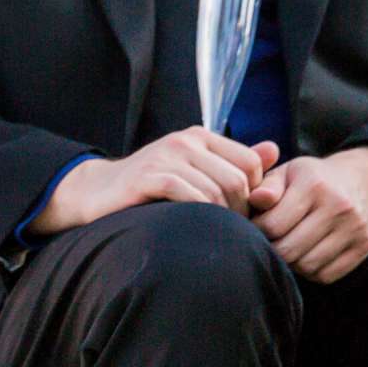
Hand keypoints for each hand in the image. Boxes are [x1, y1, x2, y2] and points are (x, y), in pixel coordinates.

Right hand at [32, 128, 279, 235]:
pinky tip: (191, 225)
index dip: (254, 191)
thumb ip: (232, 161)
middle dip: (241, 208)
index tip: (241, 212)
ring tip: (212, 230)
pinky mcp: (150, 176)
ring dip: (221, 216)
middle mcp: (185, 141)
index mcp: (199, 136)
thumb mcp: (191, 169)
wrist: (94, 192)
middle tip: (230, 228)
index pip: (251, 162)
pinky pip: (191, 196)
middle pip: (239, 178)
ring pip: (217, 190)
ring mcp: (166, 157)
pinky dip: (198, 215)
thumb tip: (273, 150)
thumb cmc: (146, 187)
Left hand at [246, 148, 367, 283]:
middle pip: (289, 251)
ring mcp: (355, 227)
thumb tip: (256, 199)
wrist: (360, 181)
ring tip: (288, 246)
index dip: (257, 230)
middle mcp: (339, 206)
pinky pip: (326, 275)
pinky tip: (307, 254)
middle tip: (269, 241)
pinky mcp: (364, 245)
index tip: (257, 226)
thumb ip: (267, 187)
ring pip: (307, 266)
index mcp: (314, 185)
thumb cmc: (309, 180)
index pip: (273, 226)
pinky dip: (311, 271)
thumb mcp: (286, 173)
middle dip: (272, 249)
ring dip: (291, 263)